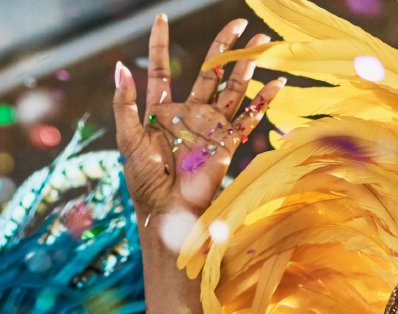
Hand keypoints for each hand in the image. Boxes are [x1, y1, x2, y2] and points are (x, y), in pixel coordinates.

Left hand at [113, 15, 281, 228]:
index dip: (159, 44)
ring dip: (247, 67)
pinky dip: (264, 101)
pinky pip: (249, 118)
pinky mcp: (227, 143)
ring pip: (232, 88)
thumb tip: (120, 67)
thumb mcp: (128, 140)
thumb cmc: (143, 181)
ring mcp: (210, 127)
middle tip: (239, 24)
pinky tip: (278, 83)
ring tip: (262, 42)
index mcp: (161, 111)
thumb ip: (124, 104)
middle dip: (224, 47)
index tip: (160, 18)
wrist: (167, 210)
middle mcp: (189, 114)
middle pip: (209, 72)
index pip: (161, 70)